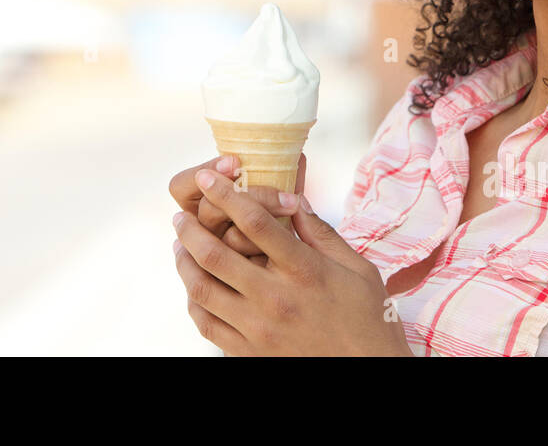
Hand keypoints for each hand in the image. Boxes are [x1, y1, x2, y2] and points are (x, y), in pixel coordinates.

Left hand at [173, 167, 412, 355]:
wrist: (367, 370)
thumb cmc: (367, 318)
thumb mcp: (357, 267)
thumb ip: (320, 233)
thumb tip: (295, 199)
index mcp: (303, 270)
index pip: (254, 221)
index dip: (225, 194)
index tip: (207, 177)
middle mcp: (275, 297)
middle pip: (216, 254)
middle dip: (191, 228)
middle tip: (180, 216)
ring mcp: (258, 328)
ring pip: (202, 289)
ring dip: (185, 262)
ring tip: (180, 246)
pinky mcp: (249, 352)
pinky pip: (207, 324)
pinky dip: (193, 301)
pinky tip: (193, 287)